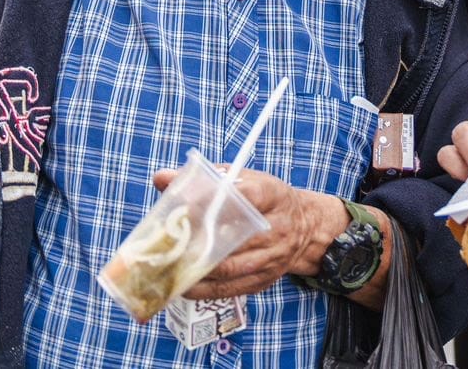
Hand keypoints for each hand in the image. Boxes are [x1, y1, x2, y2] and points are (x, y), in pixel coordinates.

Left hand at [148, 167, 325, 300]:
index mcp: (273, 195)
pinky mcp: (264, 280)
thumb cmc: (266, 200)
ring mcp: (273, 257)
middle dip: (199, 241)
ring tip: (169, 267)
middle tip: (169, 242)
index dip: (214, 201)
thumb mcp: (245, 179)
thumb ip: (205, 178)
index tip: (185, 205)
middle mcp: (277, 228)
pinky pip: (231, 288)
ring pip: (231, 267)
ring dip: (198, 270)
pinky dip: (204, 288)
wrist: (305, 228)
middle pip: (235, 237)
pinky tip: (183, 284)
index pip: (246, 196)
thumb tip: (162, 178)